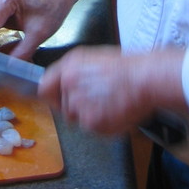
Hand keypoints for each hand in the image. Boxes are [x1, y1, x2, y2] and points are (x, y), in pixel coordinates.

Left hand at [39, 45, 185, 134]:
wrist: (144, 79)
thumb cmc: (124, 68)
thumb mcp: (91, 59)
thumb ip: (70, 71)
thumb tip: (58, 82)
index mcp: (68, 67)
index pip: (44, 88)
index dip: (51, 96)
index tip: (57, 99)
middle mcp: (69, 85)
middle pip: (62, 107)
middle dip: (76, 107)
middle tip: (96, 101)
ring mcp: (80, 105)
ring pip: (78, 119)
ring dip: (90, 116)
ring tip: (109, 104)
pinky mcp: (92, 122)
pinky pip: (92, 129)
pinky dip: (103, 126)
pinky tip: (115, 112)